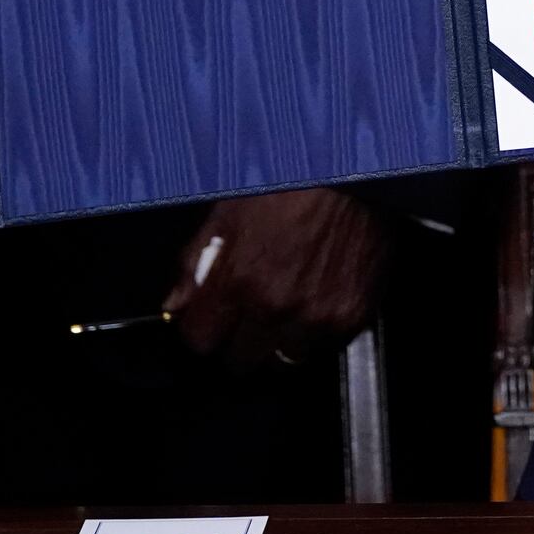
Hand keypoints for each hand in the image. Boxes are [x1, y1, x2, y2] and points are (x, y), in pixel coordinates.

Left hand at [165, 188, 390, 366]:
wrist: (355, 172)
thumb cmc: (291, 184)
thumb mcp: (227, 213)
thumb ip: (196, 265)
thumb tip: (177, 303)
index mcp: (238, 279)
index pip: (200, 340)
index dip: (204, 329)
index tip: (212, 320)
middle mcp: (275, 305)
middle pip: (240, 361)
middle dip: (240, 340)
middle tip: (251, 313)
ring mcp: (317, 316)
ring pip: (284, 360)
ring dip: (281, 341)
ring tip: (288, 306)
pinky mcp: (353, 316)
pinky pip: (326, 346)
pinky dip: (319, 331)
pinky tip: (319, 298)